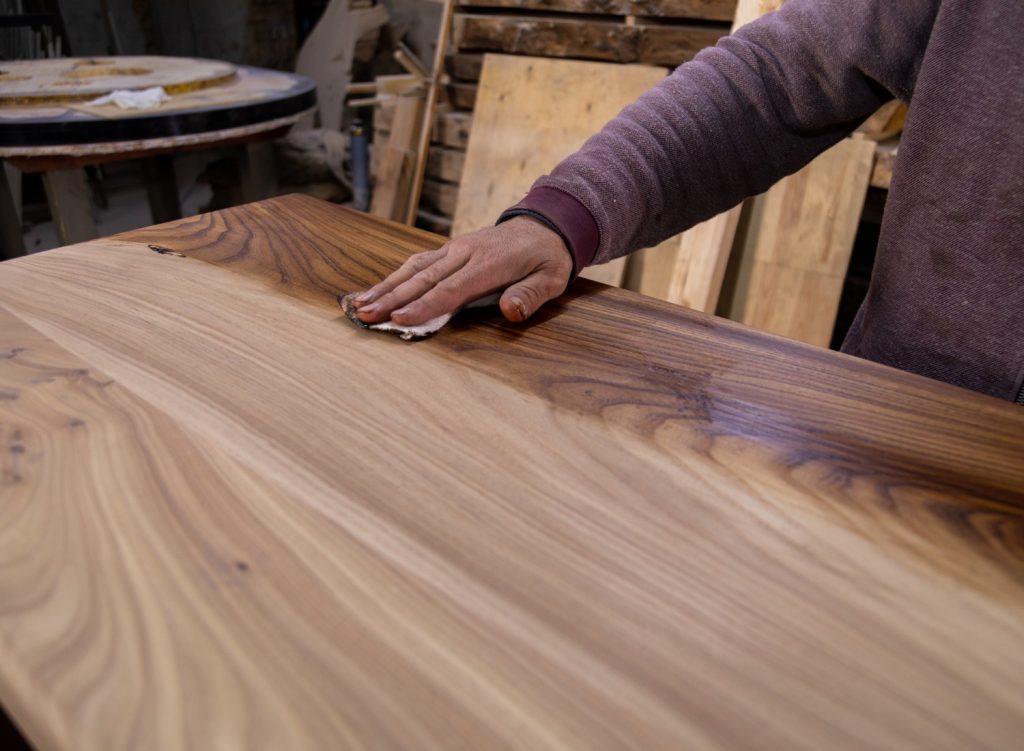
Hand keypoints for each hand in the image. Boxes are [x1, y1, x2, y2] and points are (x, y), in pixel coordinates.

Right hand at [353, 216, 572, 325]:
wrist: (546, 224)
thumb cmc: (547, 259)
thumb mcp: (551, 279)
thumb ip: (530, 296)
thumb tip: (511, 311)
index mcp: (489, 263)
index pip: (452, 289)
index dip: (426, 305)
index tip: (401, 319)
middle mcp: (465, 253)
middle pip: (424, 279)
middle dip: (392, 298)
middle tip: (365, 315)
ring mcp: (454, 248)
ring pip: (414, 268)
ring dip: (386, 287)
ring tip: (360, 305)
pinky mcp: (448, 249)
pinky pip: (418, 263)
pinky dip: (395, 277)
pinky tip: (377, 290)